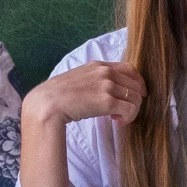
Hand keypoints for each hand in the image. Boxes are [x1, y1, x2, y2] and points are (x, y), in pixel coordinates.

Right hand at [24, 61, 148, 128]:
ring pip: (135, 98)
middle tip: (123, 111)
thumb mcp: (78, 77)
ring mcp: (107, 86)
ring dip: (131, 111)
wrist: (48, 104)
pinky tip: (117, 122)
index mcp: (98, 65)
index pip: (130, 69)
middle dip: (134, 99)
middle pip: (136, 84)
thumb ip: (94, 79)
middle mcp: (105, 72)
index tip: (138, 93)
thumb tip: (106, 91)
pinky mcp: (107, 102)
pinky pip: (130, 109)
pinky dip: (128, 118)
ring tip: (117, 118)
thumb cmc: (58, 94)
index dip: (138, 82)